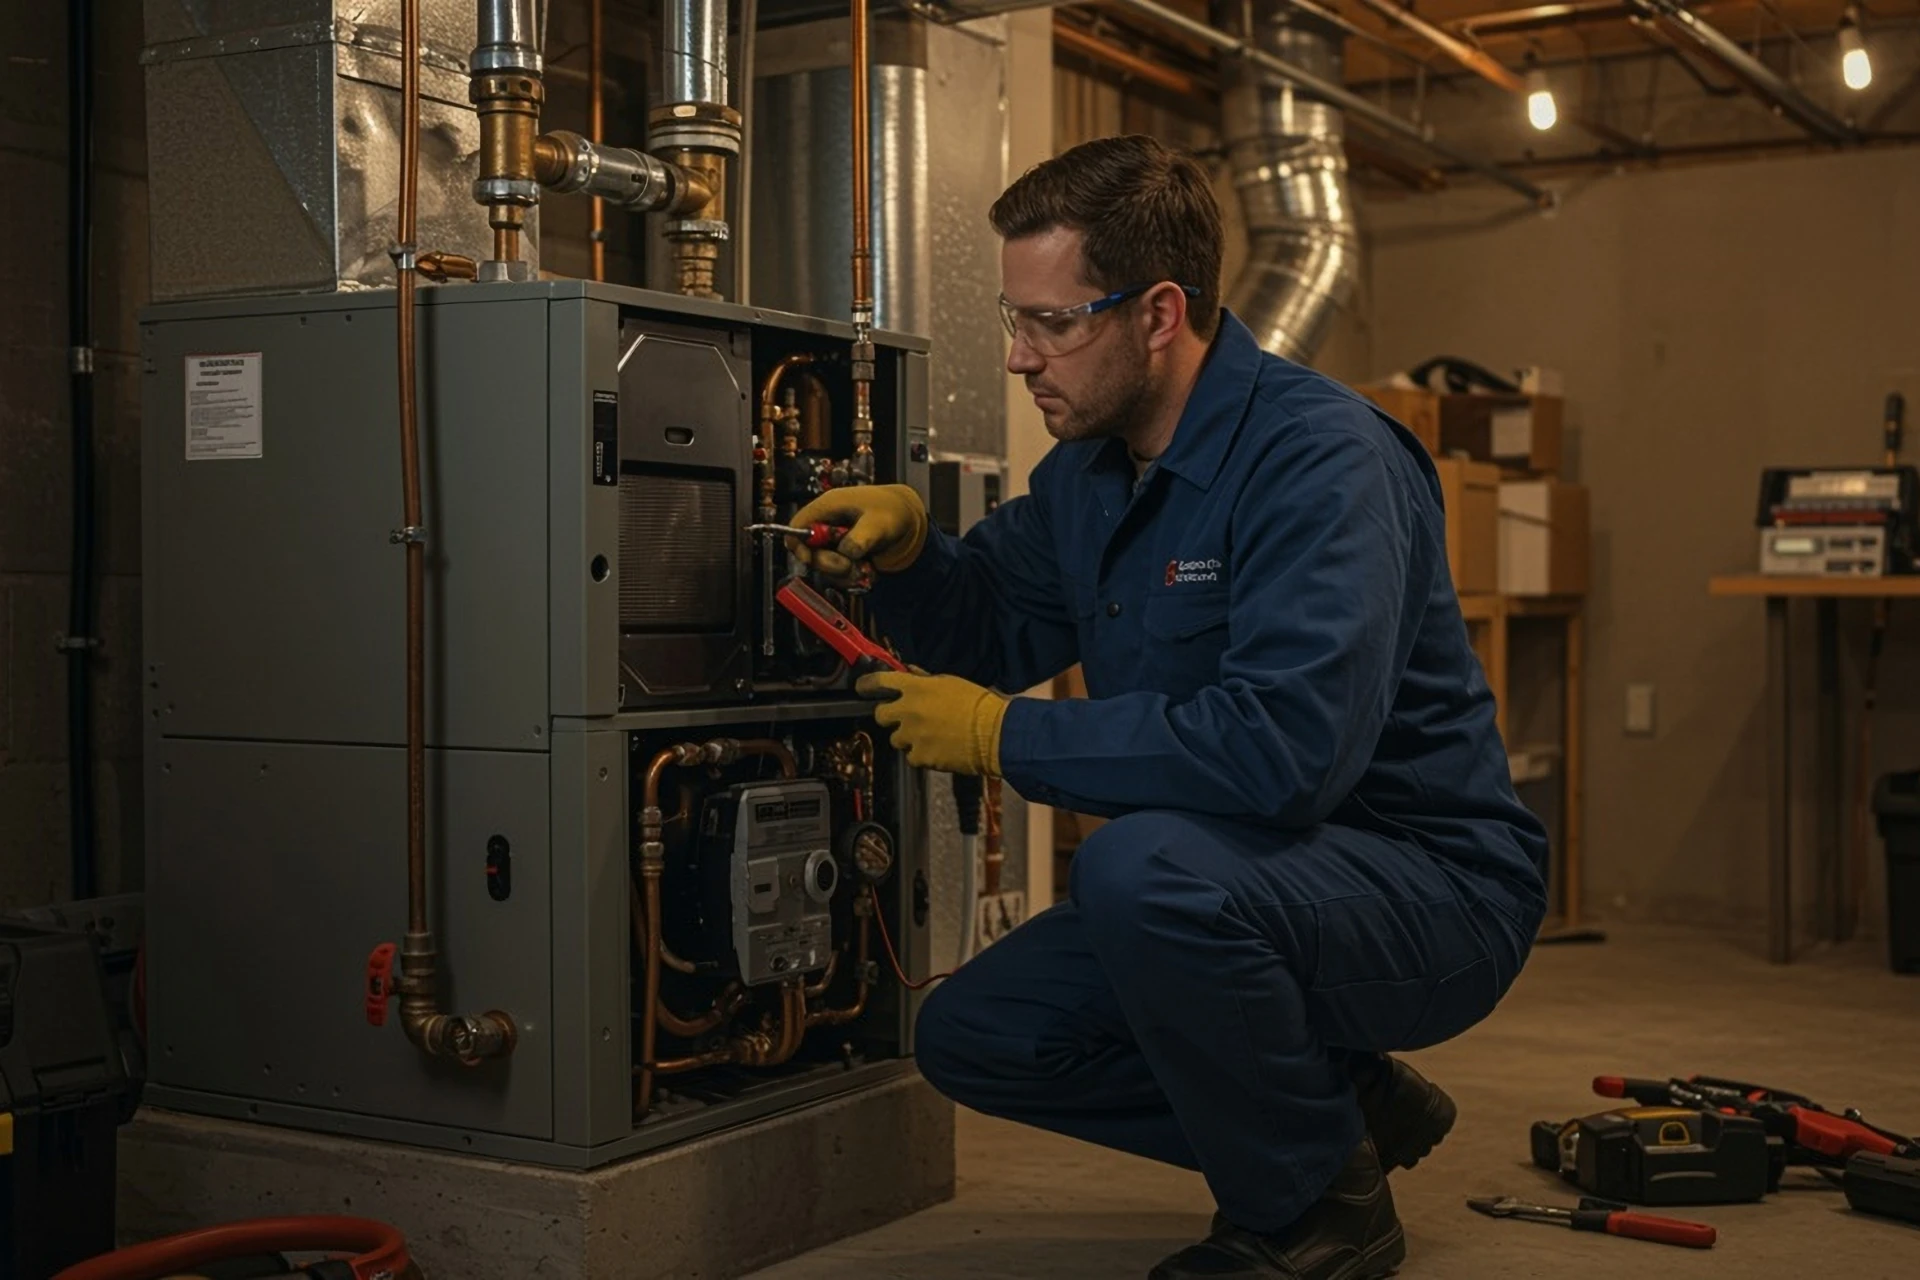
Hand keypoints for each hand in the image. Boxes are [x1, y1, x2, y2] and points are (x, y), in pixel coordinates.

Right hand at [787, 485, 927, 585]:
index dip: (799, 544)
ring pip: (824, 566)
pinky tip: (868, 571)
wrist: (908, 518)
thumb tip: (845, 554)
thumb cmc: (892, 511)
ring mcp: (834, 541)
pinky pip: (838, 573)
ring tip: (865, 570)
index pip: (797, 526)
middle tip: (850, 566)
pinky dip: (851, 577)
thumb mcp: (878, 523)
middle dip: (828, 564)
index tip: (811, 559)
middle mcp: (827, 524)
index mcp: (828, 507)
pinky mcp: (843, 555)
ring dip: (843, 575)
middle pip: (809, 551)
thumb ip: (860, 539)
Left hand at [857, 669, 1008, 776]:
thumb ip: (926, 679)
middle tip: (905, 718)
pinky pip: (911, 756)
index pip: (881, 681)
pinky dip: (921, 755)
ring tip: (929, 736)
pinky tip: (938, 749)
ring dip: (908, 737)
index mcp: (917, 689)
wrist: (994, 734)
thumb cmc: (978, 705)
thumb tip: (911, 672)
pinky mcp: (920, 756)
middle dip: (890, 716)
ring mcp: (912, 735)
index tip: (862, 687)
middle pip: (880, 714)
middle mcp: (909, 711)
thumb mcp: (951, 683)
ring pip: (896, 738)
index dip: (867, 684)